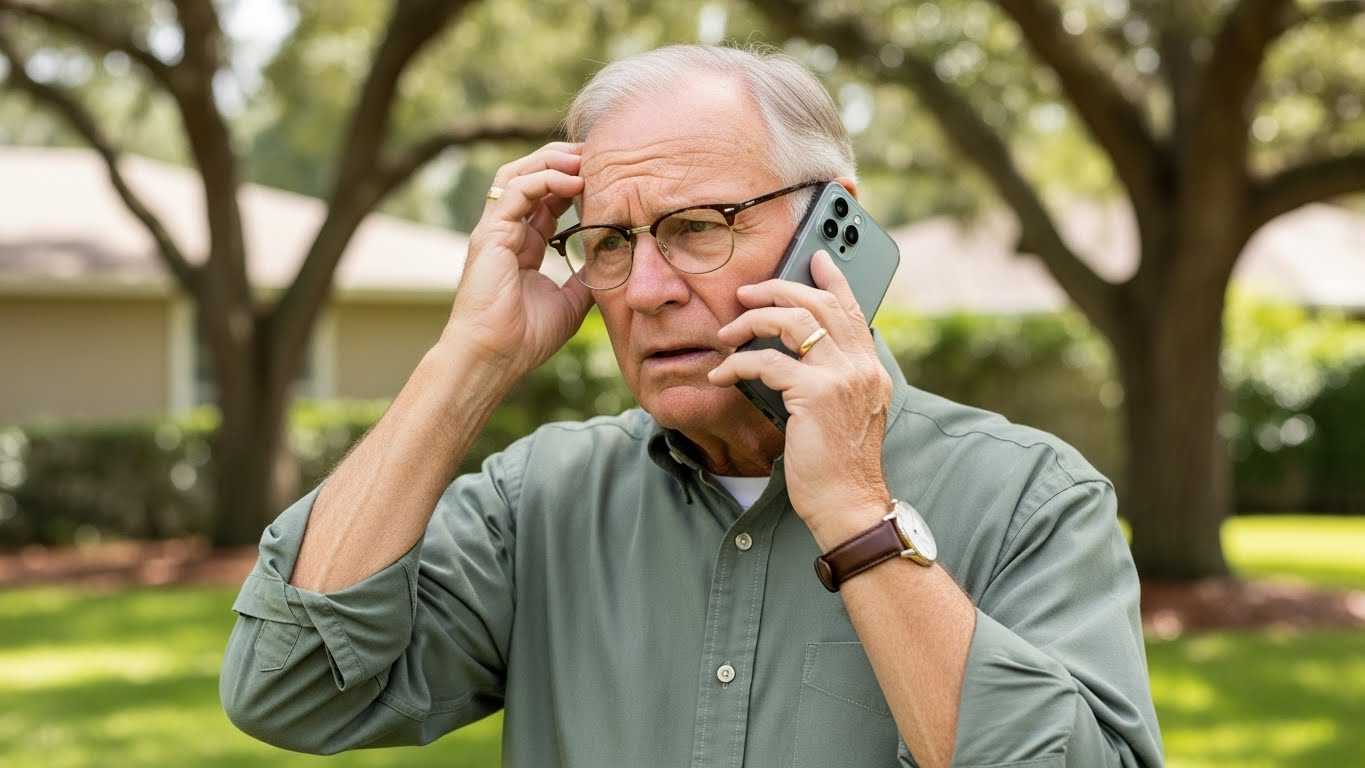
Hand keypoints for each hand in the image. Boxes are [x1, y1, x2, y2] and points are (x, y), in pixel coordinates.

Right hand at [444, 142, 593, 375]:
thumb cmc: (525, 338)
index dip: (574, 180)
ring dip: (553, 161)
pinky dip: (545, 179)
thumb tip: (614, 258)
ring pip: (518, 173)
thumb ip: (586, 275)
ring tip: (586, 159)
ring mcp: (495, 229)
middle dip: (564, 159)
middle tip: (598, 154)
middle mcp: (506, 230)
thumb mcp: (571, 301)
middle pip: (531, 175)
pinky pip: (515, 190)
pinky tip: (574, 181)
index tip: (607, 175)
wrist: (494, 358)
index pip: (547, 197)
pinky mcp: (489, 234)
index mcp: (523, 243)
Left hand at [707, 251, 893, 542]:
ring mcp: (840, 377)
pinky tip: (721, 373)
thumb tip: (796, 354)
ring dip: (751, 321)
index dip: (833, 280)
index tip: (816, 258)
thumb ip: (833, 380)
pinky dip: (737, 364)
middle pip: (818, 304)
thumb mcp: (845, 414)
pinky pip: (766, 362)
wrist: (847, 503)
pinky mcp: (815, 394)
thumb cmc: (838, 465)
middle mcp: (861, 366)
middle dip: (777, 291)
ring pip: (791, 322)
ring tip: (727, 333)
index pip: (852, 310)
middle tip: (746, 294)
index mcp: (870, 369)